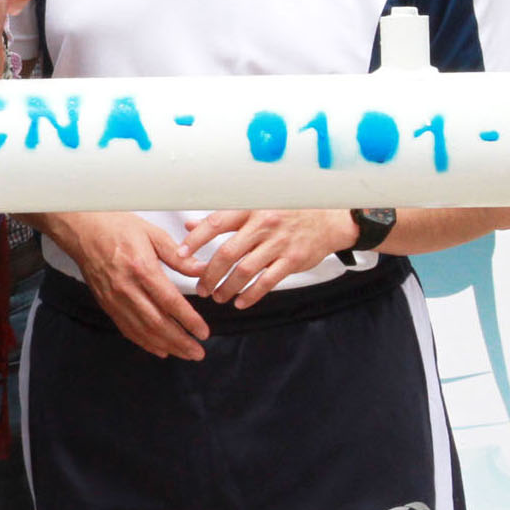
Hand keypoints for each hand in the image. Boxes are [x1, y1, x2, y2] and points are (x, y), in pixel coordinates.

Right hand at [40, 210, 209, 360]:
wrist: (82, 229)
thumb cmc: (117, 227)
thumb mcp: (152, 234)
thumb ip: (177, 256)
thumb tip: (201, 270)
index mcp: (141, 268)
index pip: (169, 301)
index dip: (188, 320)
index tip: (204, 332)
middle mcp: (126, 287)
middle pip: (157, 322)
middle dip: (180, 341)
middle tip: (198, 353)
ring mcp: (114, 298)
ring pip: (142, 330)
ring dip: (165, 345)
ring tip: (184, 354)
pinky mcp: (106, 303)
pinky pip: (126, 328)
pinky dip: (144, 342)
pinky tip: (159, 349)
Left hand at [180, 208, 355, 308]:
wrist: (329, 219)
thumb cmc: (287, 212)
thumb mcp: (254, 208)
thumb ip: (222, 218)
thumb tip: (189, 225)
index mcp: (249, 209)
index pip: (216, 224)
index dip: (195, 240)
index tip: (180, 254)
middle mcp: (263, 225)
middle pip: (227, 253)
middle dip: (209, 274)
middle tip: (201, 288)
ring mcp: (279, 243)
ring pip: (245, 271)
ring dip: (227, 287)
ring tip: (218, 296)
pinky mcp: (292, 260)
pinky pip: (267, 281)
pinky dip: (251, 295)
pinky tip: (241, 302)